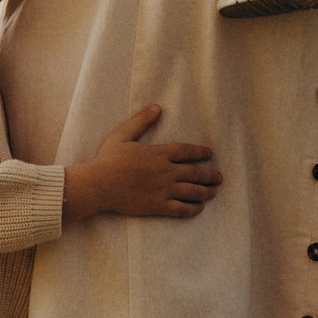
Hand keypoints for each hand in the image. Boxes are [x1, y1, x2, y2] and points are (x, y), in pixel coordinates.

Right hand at [63, 102, 222, 221]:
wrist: (99, 184)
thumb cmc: (108, 159)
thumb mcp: (123, 134)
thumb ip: (141, 121)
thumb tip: (157, 108)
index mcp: (158, 153)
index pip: (186, 151)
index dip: (200, 152)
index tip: (210, 154)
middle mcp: (165, 171)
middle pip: (194, 172)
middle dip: (210, 175)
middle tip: (219, 178)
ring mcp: (163, 190)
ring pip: (192, 191)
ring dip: (206, 192)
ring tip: (213, 192)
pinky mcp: (157, 206)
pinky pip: (181, 209)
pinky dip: (192, 208)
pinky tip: (198, 208)